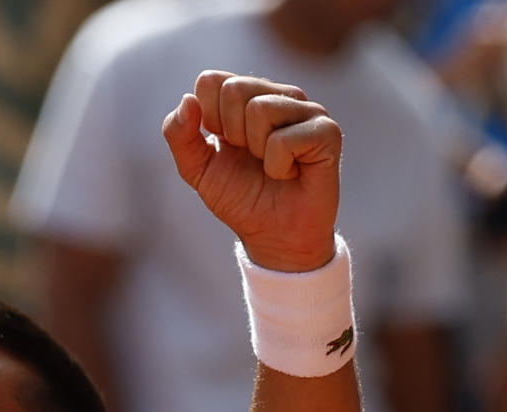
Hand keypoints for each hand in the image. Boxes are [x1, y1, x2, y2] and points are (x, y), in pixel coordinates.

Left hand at [162, 71, 341, 272]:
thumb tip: (186, 100)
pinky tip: (290, 173)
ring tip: (272, 166)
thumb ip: (180, 136)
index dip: (207, 119)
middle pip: (234, 88)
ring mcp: (306, 110)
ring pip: (260, 109)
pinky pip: (284, 139)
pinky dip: (277, 167)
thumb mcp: (197, 169)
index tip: (224, 145)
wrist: (272, 234)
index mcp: (246, 98)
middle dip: (231, 134)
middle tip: (250, 157)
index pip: (210, 81)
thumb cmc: (239, 197)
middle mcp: (278, 96)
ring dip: (256, 151)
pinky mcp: (327, 131)